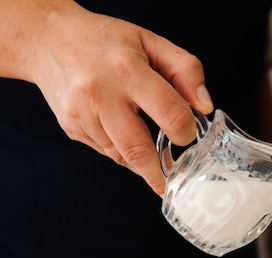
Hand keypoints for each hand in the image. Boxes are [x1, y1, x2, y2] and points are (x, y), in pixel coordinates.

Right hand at [26, 3, 213, 194]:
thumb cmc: (107, 42)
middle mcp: (100, 94)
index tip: (188, 136)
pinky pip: (105, 151)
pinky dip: (121, 152)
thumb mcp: (152, 42)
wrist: (49, 40)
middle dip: (158, 173)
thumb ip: (186, 70)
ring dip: (140, 162)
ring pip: (121, 155)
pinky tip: (124, 136)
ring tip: (152, 159)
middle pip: (138, 149)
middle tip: (171, 184)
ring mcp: (81, 114)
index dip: (185, 132)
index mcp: (128, 70)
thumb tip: (204, 106)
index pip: (170, 114)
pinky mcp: (71, 128)